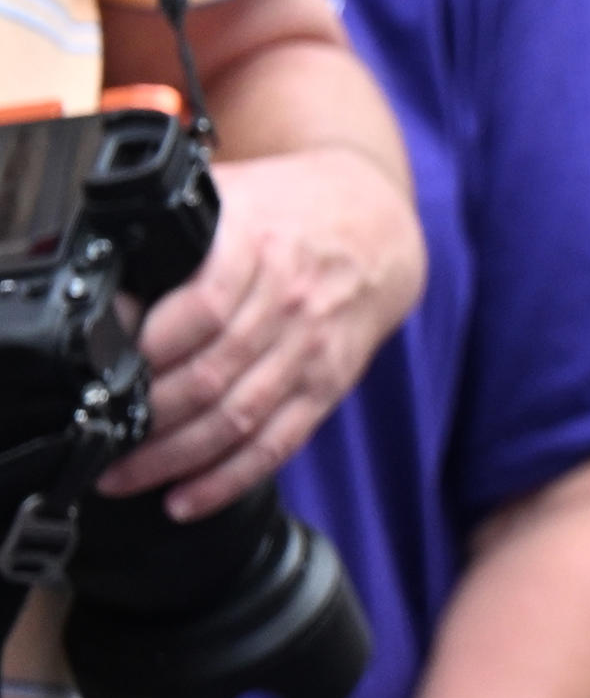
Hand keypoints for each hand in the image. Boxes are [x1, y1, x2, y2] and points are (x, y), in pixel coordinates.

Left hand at [106, 145, 422, 513]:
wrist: (375, 227)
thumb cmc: (288, 213)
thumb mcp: (228, 199)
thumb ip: (170, 239)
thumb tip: (110, 298)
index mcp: (260, 248)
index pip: (204, 307)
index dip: (153, 347)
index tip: (110, 371)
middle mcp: (291, 302)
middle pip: (215, 374)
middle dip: (151, 418)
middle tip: (106, 441)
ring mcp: (312, 348)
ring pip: (241, 417)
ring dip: (179, 457)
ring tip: (129, 478)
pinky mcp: (327, 384)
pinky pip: (279, 441)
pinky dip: (232, 477)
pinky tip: (189, 499)